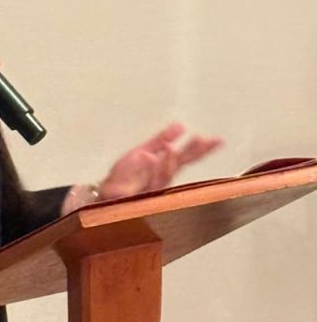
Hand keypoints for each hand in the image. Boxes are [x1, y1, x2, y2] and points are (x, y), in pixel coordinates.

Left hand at [97, 122, 223, 199]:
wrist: (105, 194)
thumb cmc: (125, 177)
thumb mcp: (143, 151)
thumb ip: (161, 139)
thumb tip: (180, 125)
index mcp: (164, 168)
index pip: (187, 157)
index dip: (202, 149)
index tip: (217, 140)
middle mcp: (160, 180)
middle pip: (179, 166)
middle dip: (190, 154)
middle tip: (200, 141)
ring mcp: (148, 188)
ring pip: (162, 177)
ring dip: (167, 162)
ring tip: (170, 147)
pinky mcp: (133, 196)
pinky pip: (140, 184)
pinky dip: (144, 170)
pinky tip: (148, 157)